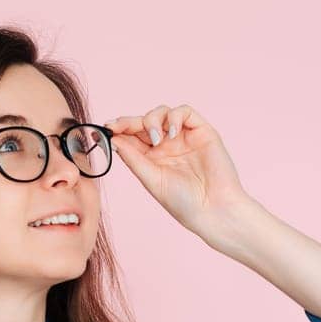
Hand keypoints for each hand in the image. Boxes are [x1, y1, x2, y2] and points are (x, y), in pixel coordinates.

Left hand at [104, 103, 255, 245]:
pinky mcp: (201, 130)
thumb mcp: (151, 180)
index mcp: (153, 157)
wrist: (213, 210)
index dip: (120, 129)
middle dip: (131, 121)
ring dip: (153, 120)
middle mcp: (167, 144)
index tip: (107, 128)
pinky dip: (175, 117)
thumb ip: (133, 158)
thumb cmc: (184, 202)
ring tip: (157, 139)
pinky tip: (172, 134)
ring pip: (163, 112)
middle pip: (145, 121)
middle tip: (119, 126)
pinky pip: (185, 111)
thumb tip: (113, 140)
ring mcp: (184, 136)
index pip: (133, 136)